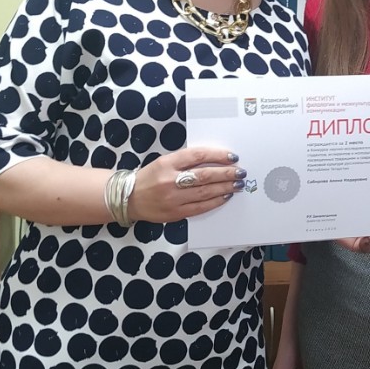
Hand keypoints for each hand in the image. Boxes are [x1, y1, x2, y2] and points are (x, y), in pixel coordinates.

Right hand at [129, 147, 244, 223]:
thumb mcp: (164, 162)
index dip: (218, 155)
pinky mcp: (175, 213)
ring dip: (224, 188)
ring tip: (237, 184)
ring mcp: (173, 198)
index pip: (198, 156)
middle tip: (241, 172)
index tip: (232, 157)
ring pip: (205, 192)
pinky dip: (215, 201)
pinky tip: (225, 197)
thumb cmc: (150, 178)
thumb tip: (214, 160)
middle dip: (226, 173)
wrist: (129, 198)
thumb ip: (186, 161)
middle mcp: (170, 180)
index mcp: (167, 163)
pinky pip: (200, 207)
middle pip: (205, 175)